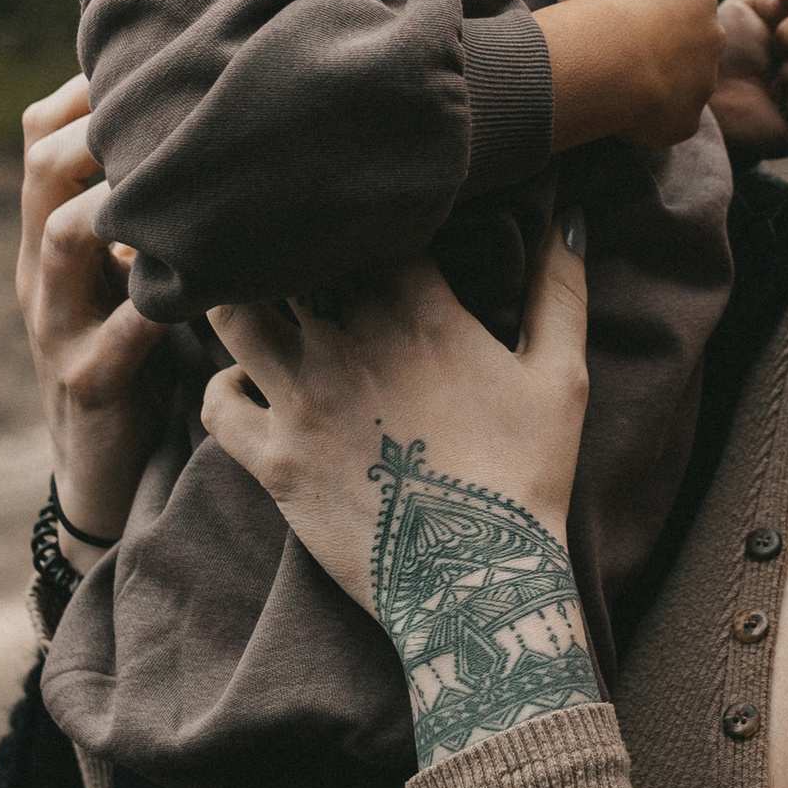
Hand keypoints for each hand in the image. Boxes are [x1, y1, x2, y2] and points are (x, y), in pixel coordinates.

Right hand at [17, 77, 170, 557]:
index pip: (42, 133)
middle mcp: (44, 269)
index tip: (157, 54)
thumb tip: (213, 128)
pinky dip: (162, 300)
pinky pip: (121, 332)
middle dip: (99, 122)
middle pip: (42, 166)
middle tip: (170, 98)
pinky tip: (210, 276)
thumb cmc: (138, 355)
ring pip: (62, 234)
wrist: (104, 472)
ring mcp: (59, 325)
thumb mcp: (127, 274)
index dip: (88, 89)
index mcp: (51, 233)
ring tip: (178, 169)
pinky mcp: (91, 381)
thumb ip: (147, 212)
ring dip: (118, 195)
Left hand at [203, 222, 599, 766]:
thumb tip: (572, 212)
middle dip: (284, 241)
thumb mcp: (561, 374)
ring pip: (232, 318)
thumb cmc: (527, 472)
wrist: (478, 581)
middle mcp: (346, 341)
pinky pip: (215, 405)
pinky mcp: (272, 460)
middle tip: (288, 236)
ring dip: (237, 300)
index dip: (355, 206)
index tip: (359, 207)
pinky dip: (223, 385)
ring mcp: (301, 401)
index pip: (360, 219)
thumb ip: (561, 286)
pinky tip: (246, 381)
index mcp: (417, 308)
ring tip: (251, 296)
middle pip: (282, 255)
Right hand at [535, 0, 722, 151]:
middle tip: (615, 50)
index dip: (643, 9)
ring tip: (613, 79)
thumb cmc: (597, 0)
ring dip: (651, 83)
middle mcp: (714, 38)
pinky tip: (617, 107)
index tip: (615, 15)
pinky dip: (644, 119)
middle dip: (654, 48)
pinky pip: (666, 121)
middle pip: (683, 44)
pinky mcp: (687, 121)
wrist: (598, 57)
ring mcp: (704, 84)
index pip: (677, 2)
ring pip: (677, 84)